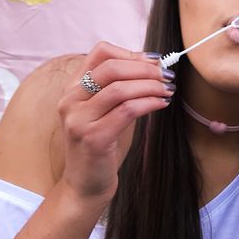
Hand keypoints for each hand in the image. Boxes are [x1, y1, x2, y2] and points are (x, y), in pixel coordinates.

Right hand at [58, 42, 172, 204]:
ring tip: (167, 89)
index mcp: (73, 88)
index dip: (131, 52)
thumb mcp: (107, 110)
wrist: (85, 185)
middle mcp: (70, 100)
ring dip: (150, 86)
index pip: (100, 52)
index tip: (154, 61)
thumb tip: (154, 65)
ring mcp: (78, 119)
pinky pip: (126, 111)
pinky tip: (161, 104)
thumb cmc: (102, 145)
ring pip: (120, 89)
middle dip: (145, 68)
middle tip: (166, 75)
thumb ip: (121, 87)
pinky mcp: (92, 138)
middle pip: (111, 67)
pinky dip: (149, 103)